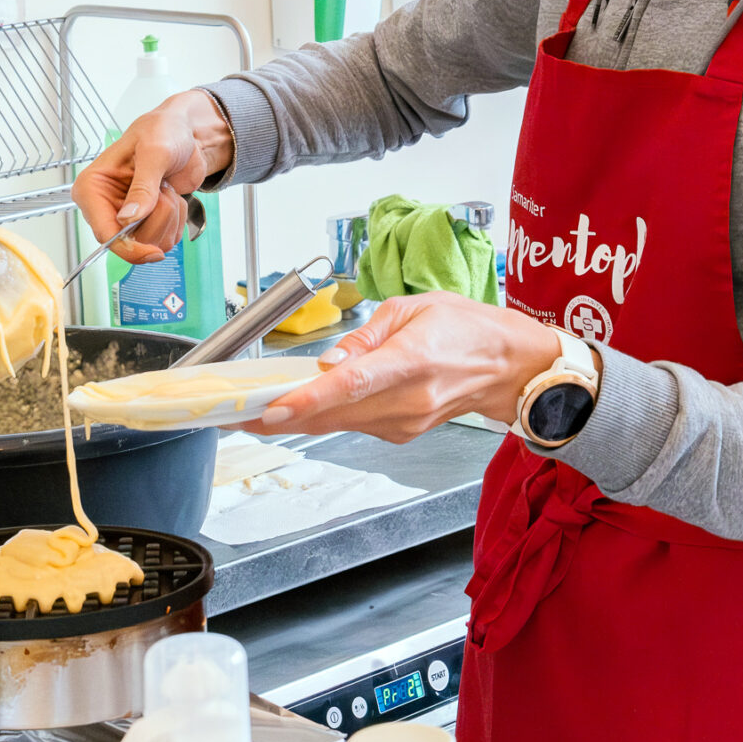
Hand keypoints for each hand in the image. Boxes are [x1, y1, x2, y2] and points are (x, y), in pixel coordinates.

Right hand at [70, 90, 233, 264]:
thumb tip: (129, 217)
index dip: (129, 247)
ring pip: (151, 242)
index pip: (104, 233)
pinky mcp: (146, 221)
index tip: (153, 251)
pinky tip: (171, 195)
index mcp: (92, 188)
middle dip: (157, 219)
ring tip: (166, 188)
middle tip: (163, 190)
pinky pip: (166, 238)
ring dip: (170, 216)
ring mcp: (126, 217)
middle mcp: (105, 206)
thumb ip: (143, 186)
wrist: (184, 134)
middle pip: (130, 242)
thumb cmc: (162, 131)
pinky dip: (178, 218)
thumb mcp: (154, 152)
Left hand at [245, 293, 564, 443]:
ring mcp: (405, 423)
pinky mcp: (401, 433)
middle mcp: (408, 400)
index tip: (272, 409)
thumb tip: (331, 361)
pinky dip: (326, 415)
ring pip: (338, 423)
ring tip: (254, 410)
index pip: (351, 386)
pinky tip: (304, 405)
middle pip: (332, 414)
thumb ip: (367, 335)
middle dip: (280, 416)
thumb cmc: (467, 329)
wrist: (508, 367)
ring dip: (296, 418)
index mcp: (412, 361)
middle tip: (234, 414)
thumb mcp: (413, 308)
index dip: (307, 400)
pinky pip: (353, 424)